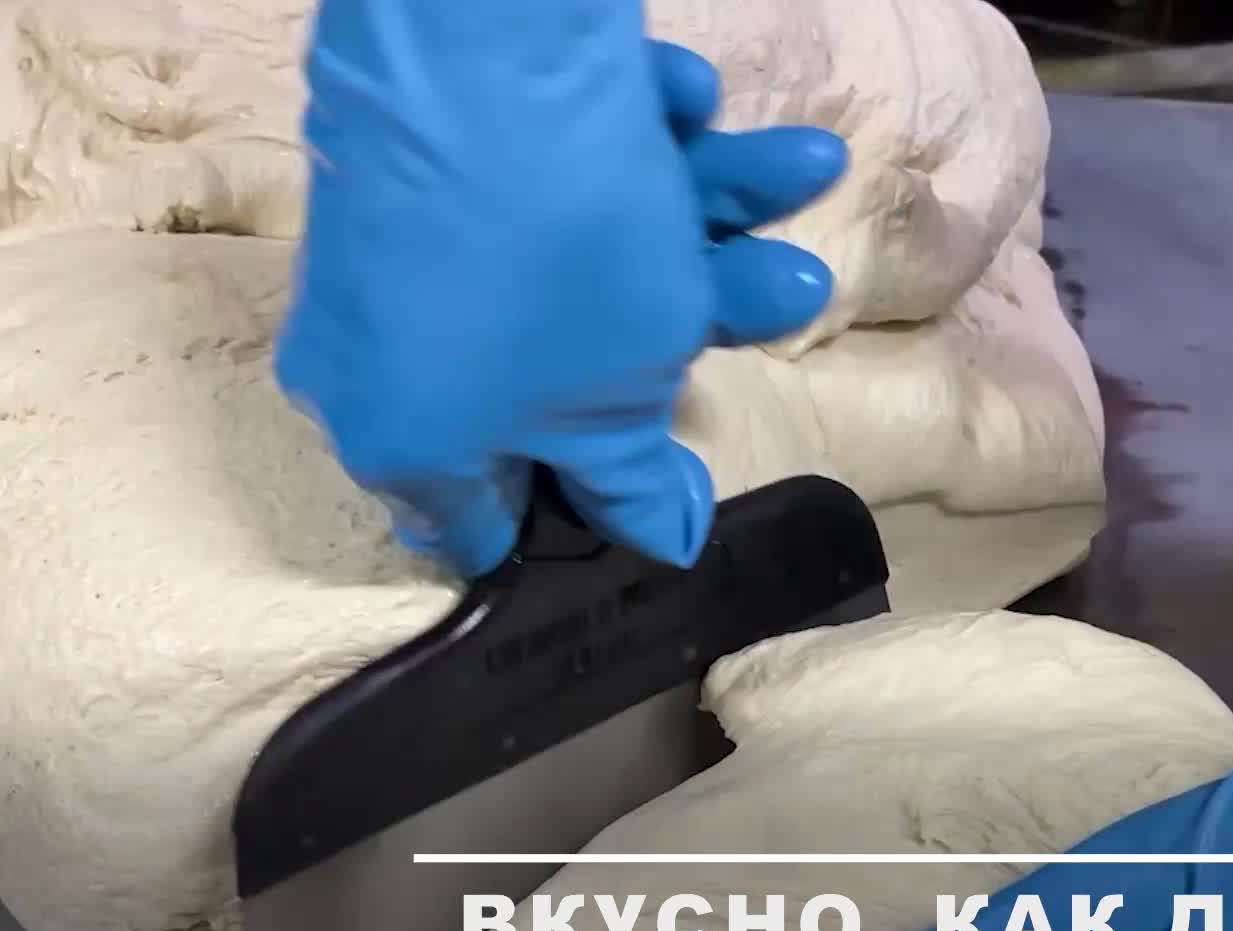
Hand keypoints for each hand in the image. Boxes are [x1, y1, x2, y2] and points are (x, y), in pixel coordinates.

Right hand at [276, 0, 846, 575]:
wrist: (486, 45)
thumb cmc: (557, 266)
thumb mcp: (618, 397)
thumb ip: (633, 479)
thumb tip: (662, 540)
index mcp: (410, 440)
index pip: (490, 514)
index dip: (579, 506)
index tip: (655, 478)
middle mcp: (384, 351)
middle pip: (563, 368)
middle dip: (695, 313)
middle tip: (796, 282)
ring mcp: (405, 250)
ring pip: (573, 254)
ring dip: (707, 211)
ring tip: (808, 164)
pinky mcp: (427, 152)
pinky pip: (541, 165)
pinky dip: (635, 136)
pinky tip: (687, 97)